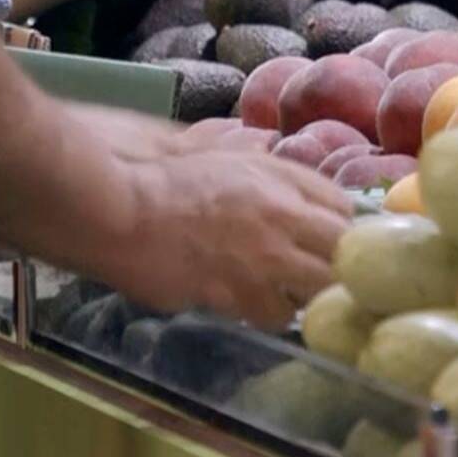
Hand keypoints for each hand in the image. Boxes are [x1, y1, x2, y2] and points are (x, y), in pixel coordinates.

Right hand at [107, 151, 350, 329]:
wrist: (116, 207)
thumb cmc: (152, 171)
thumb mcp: (204, 147)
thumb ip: (239, 149)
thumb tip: (258, 142)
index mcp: (276, 174)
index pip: (341, 205)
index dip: (337, 225)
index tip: (327, 237)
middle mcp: (281, 214)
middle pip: (342, 250)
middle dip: (334, 265)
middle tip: (316, 274)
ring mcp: (263, 258)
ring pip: (314, 291)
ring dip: (302, 294)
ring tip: (283, 292)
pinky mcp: (237, 295)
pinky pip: (271, 314)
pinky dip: (265, 313)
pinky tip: (249, 305)